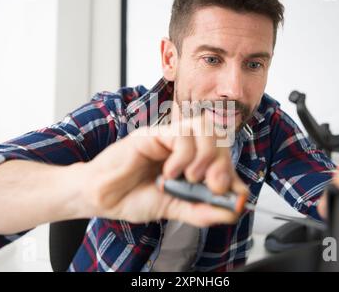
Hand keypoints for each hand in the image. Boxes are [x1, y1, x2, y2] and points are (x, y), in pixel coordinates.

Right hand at [77, 116, 248, 226]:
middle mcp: (182, 146)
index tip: (235, 196)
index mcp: (190, 162)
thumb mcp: (175, 209)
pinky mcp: (153, 134)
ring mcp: (168, 138)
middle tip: (215, 187)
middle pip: (218, 137)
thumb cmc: (134, 198)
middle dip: (223, 164)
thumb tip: (233, 209)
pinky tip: (169, 173)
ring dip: (205, 156)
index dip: (233, 173)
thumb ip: (203, 210)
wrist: (103, 197)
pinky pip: (180, 134)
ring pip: (203, 127)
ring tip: (192, 178)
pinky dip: (182, 156)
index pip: (222, 156)